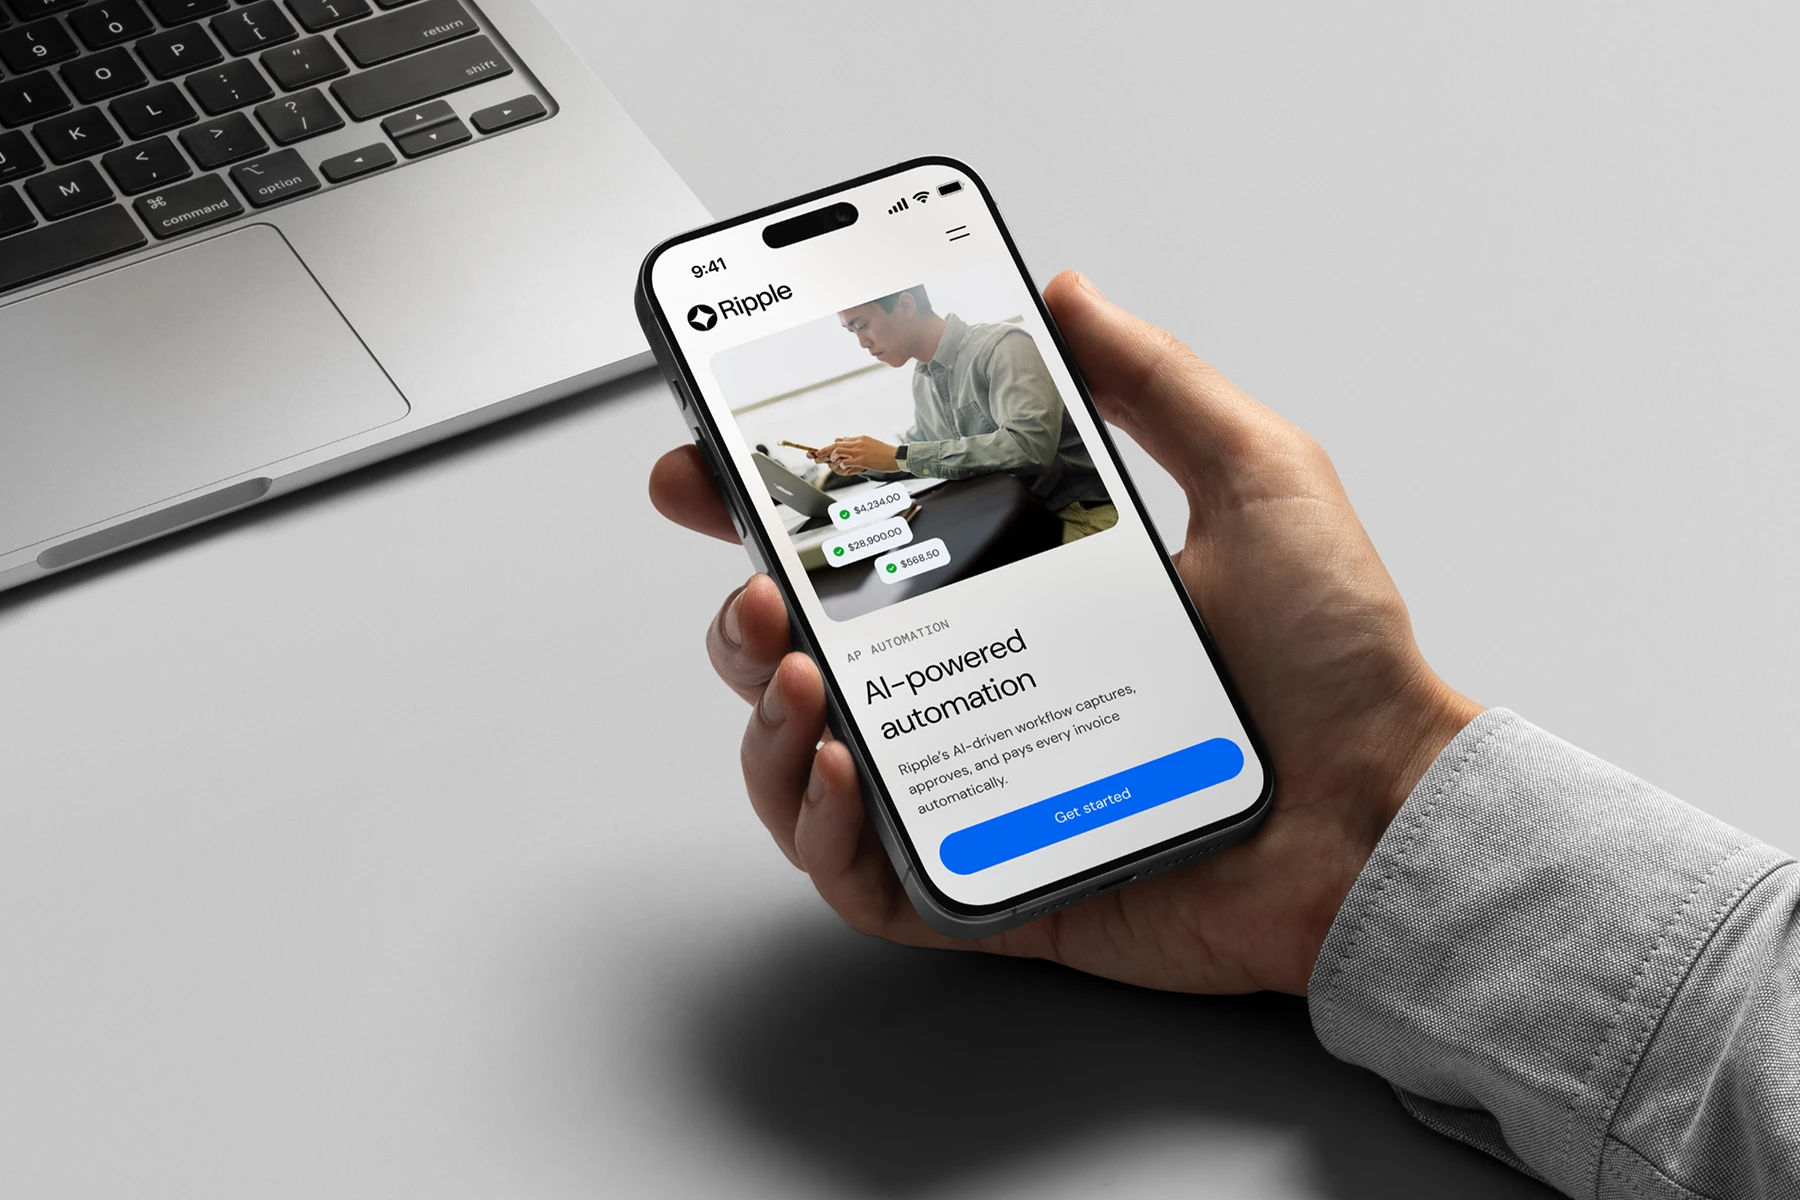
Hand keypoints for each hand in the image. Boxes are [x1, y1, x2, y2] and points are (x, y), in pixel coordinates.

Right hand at [648, 271, 1480, 996]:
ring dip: (764, 708)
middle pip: (807, 646)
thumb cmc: (1333, 666)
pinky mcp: (977, 878)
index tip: (716, 461)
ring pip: (801, 753)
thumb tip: (1069, 296)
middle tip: (766, 580)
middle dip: (749, 606)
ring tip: (801, 672)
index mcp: (1022, 589)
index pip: (868, 541)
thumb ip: (1156, 381)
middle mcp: (979, 682)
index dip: (775, 501)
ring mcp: (969, 782)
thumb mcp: (1256, 476)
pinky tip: (834, 766)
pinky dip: (811, 823)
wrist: (1380, 816)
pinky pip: (850, 870)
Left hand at [817, 436, 897, 474]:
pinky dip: (841, 465)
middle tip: (816, 456)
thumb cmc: (885, 453)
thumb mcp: (870, 444)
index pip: (840, 441)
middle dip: (823, 450)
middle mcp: (858, 442)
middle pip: (835, 444)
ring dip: (830, 457)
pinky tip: (842, 468)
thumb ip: (858, 444)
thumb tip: (846, 442)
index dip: (829, 447)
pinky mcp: (863, 459)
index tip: (822, 452)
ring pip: (838, 451)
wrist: (897, 456)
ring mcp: (860, 451)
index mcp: (860, 438)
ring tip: (829, 462)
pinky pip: (846, 461)